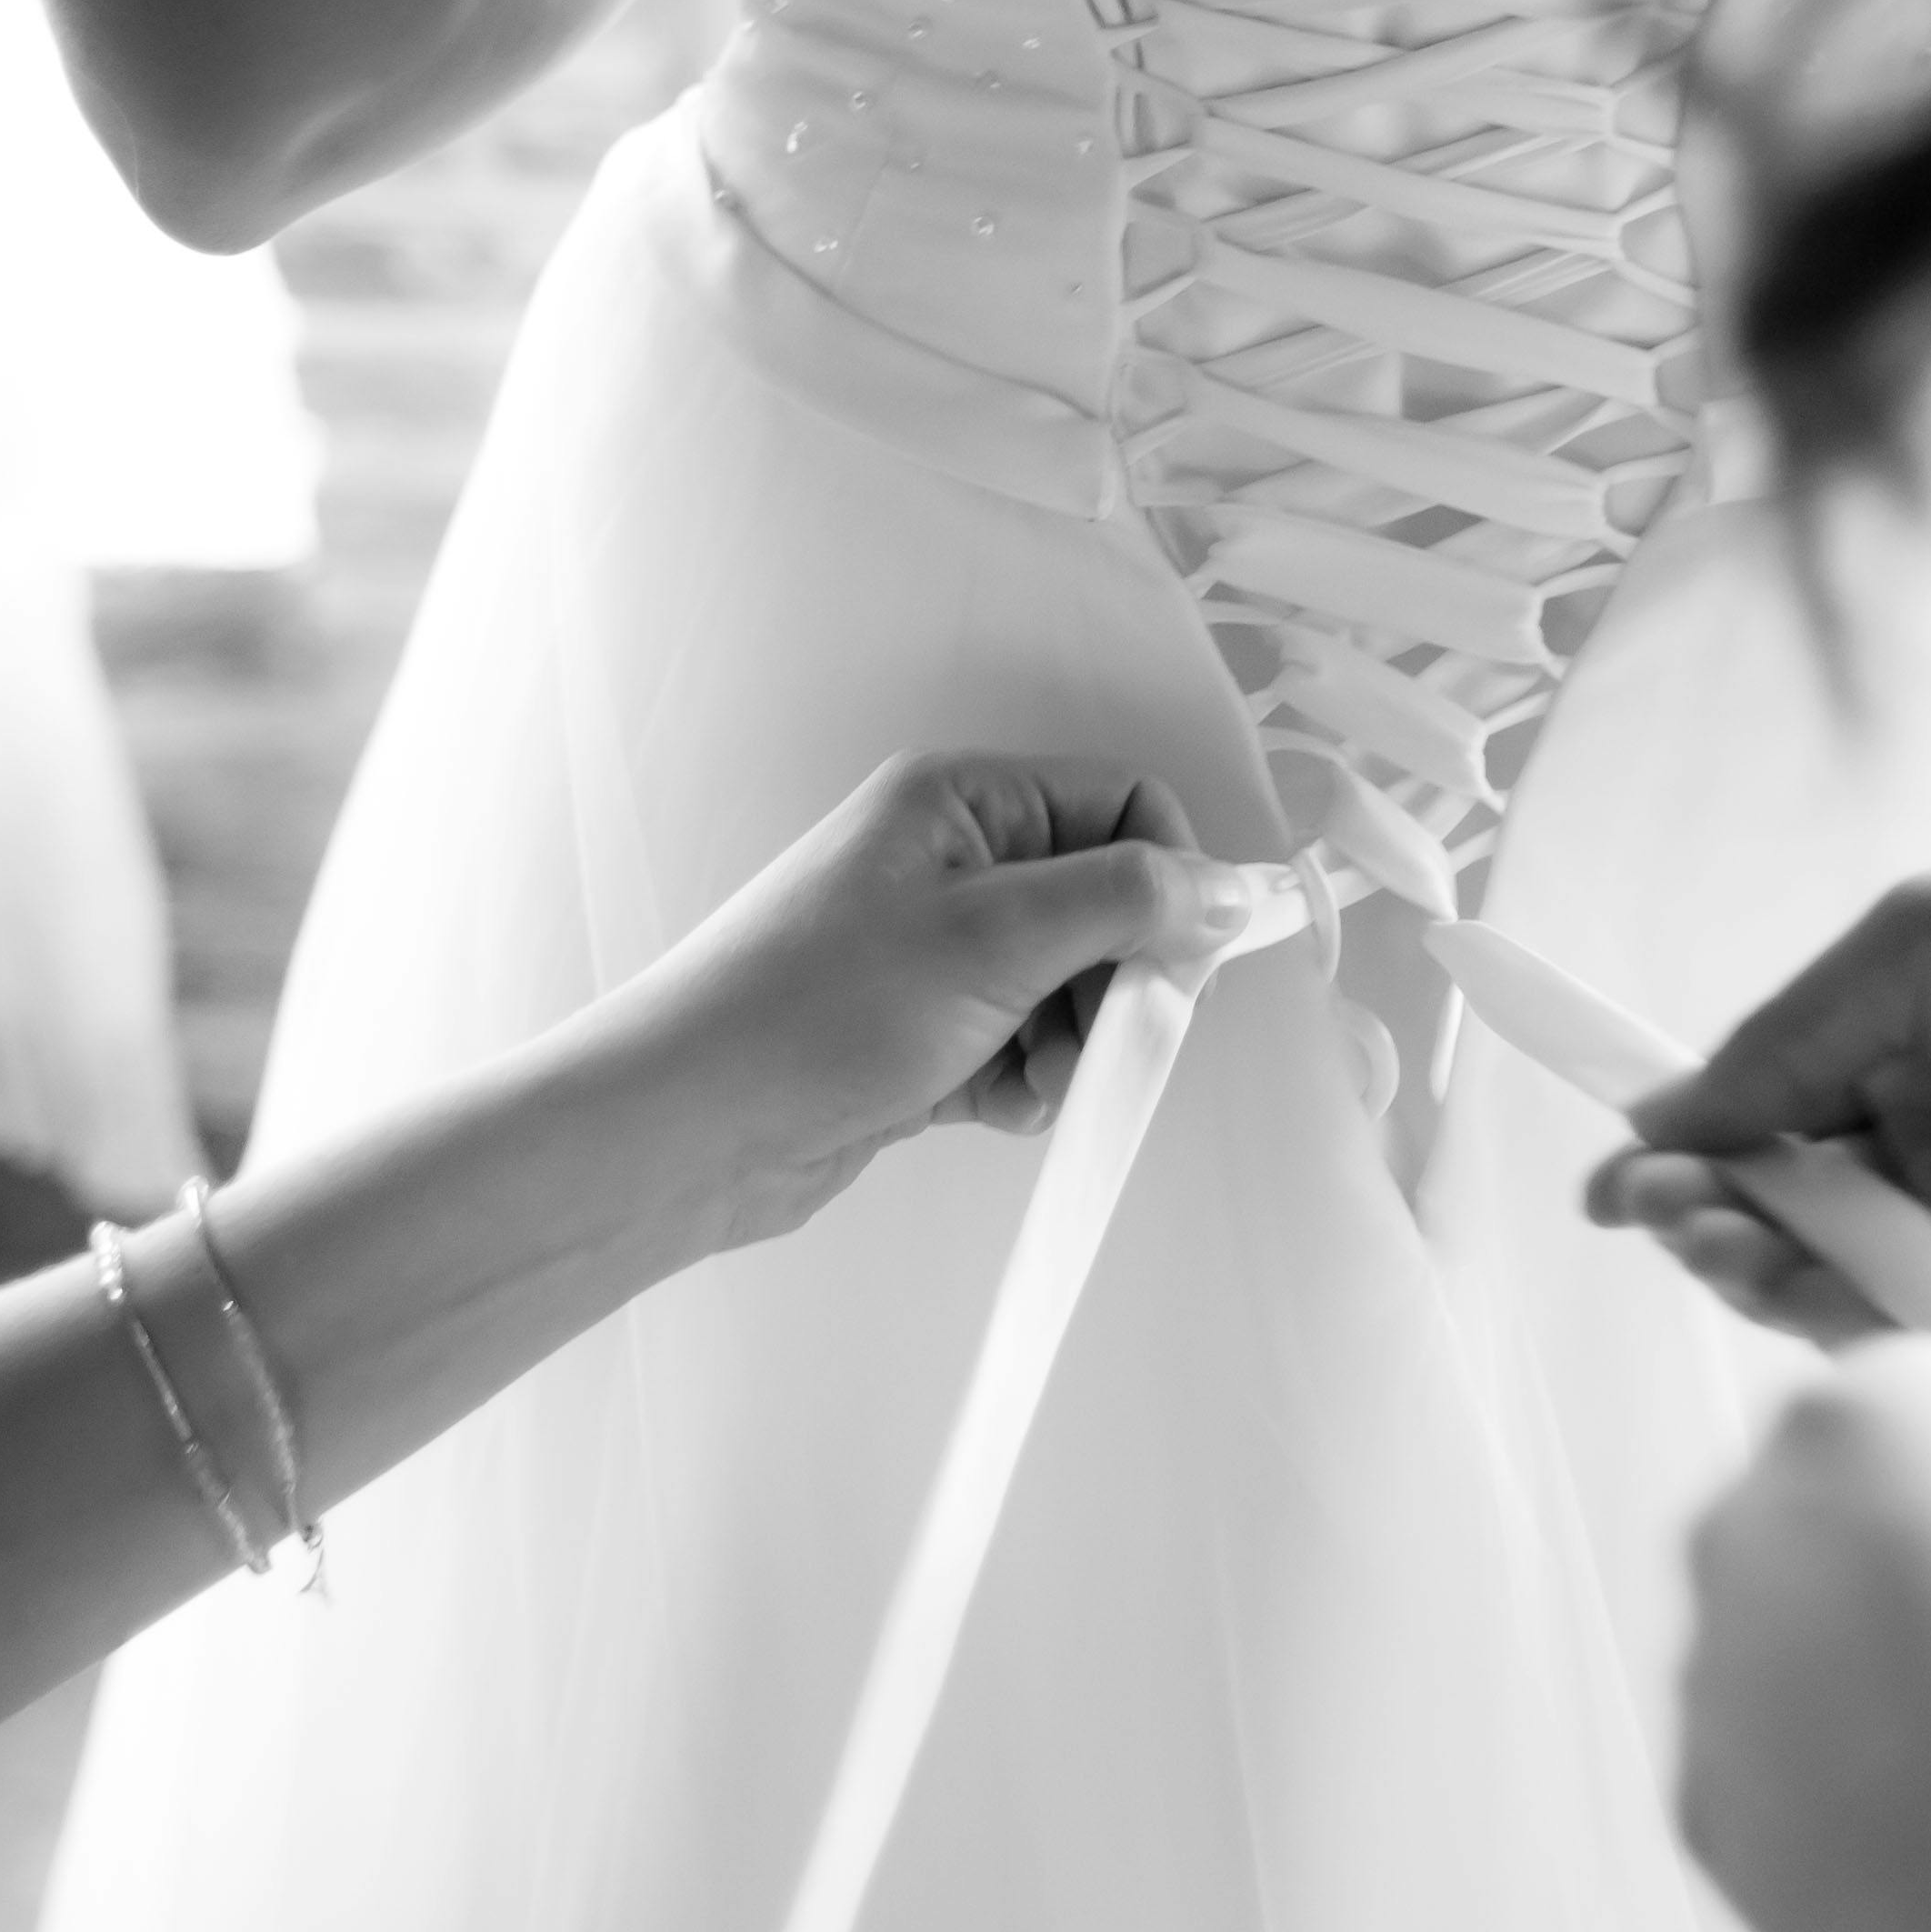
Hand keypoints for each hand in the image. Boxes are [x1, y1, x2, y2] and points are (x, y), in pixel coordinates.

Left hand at [594, 753, 1259, 1243]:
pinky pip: (1023, 1045)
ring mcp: (935, 951)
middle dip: (1120, 981)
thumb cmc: (820, 1011)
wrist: (690, 1130)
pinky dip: (1027, 1081)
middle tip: (1103, 1040)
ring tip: (1033, 1084)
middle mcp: (951, 862)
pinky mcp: (923, 1033)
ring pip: (1071, 986)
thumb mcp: (996, 937)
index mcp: (962, 801)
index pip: (1125, 807)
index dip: (1171, 885)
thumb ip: (1130, 903)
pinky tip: (993, 1109)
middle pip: (1108, 903)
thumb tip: (1240, 886)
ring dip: (1076, 1044)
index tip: (1177, 968)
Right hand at [1590, 845, 1930, 1358]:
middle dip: (1710, 1223)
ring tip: (1726, 1239)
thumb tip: (1659, 1120)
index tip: (1613, 1187)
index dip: (1680, 1162)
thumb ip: (1787, 1049)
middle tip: (1672, 1211)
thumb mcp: (1911, 954)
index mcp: (1896, 1066)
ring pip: (1841, 1293)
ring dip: (1768, 1275)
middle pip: (1783, 1223)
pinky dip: (1863, 1330)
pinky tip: (1815, 1293)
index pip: (1760, 1131)